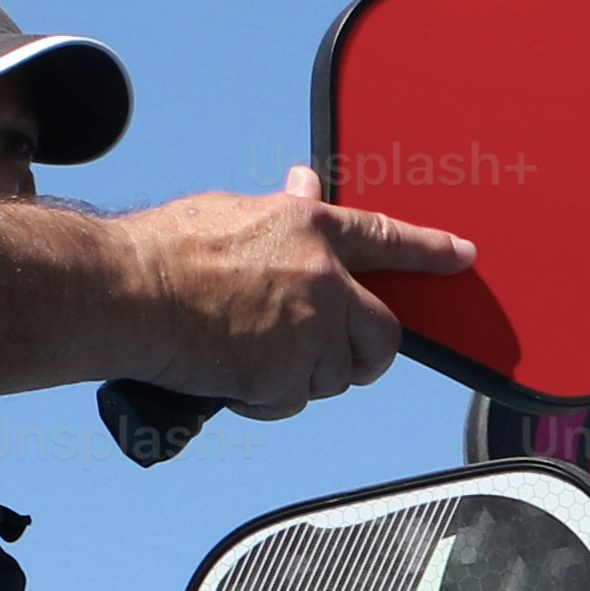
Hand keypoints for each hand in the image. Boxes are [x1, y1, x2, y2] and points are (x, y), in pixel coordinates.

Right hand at [115, 167, 476, 418]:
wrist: (127, 291)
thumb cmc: (164, 249)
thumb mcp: (233, 212)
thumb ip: (281, 214)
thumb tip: (305, 189)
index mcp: (310, 228)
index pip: (387, 238)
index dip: (429, 249)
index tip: (462, 256)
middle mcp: (323, 280)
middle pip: (383, 336)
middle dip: (366, 353)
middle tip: (332, 354)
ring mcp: (308, 331)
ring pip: (335, 376)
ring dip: (303, 376)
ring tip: (252, 353)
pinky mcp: (284, 375)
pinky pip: (293, 401)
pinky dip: (268, 398)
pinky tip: (234, 374)